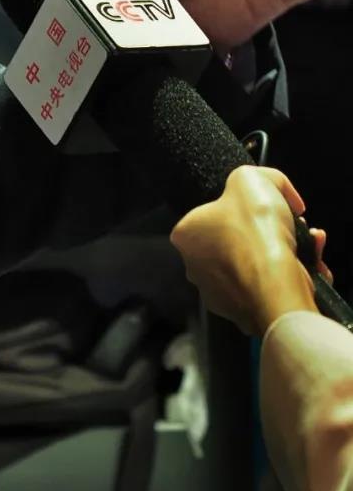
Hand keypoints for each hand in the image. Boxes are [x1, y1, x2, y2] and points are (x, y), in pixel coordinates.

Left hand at [170, 165, 317, 334]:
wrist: (276, 284)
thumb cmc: (255, 230)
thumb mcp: (249, 177)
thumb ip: (256, 177)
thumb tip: (273, 186)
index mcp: (185, 234)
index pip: (213, 214)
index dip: (244, 207)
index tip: (265, 207)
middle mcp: (195, 267)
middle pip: (237, 241)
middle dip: (266, 232)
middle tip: (289, 225)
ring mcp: (218, 294)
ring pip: (256, 266)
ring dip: (282, 253)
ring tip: (304, 243)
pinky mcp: (245, 314)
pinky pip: (269, 289)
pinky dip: (290, 276)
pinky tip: (305, 264)